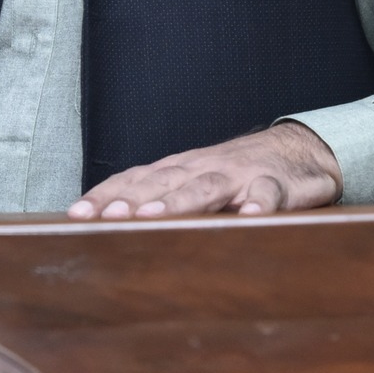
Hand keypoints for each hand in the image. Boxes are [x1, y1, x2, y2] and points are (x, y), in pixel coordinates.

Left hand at [67, 122, 342, 220]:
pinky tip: (249, 217)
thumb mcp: (192, 183)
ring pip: (206, 186)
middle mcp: (202, 168)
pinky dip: (259, 204)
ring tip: (156, 218)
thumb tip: (106, 224)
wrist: (297, 149)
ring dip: (180, 201)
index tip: (76, 216)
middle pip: (162, 183)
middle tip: (105, 219)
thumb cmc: (233, 173)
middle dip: (132, 201)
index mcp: (178, 169)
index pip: (134, 180)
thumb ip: (157, 198)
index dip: (105, 197)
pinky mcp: (278, 184)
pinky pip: (268, 193)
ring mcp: (239, 174)